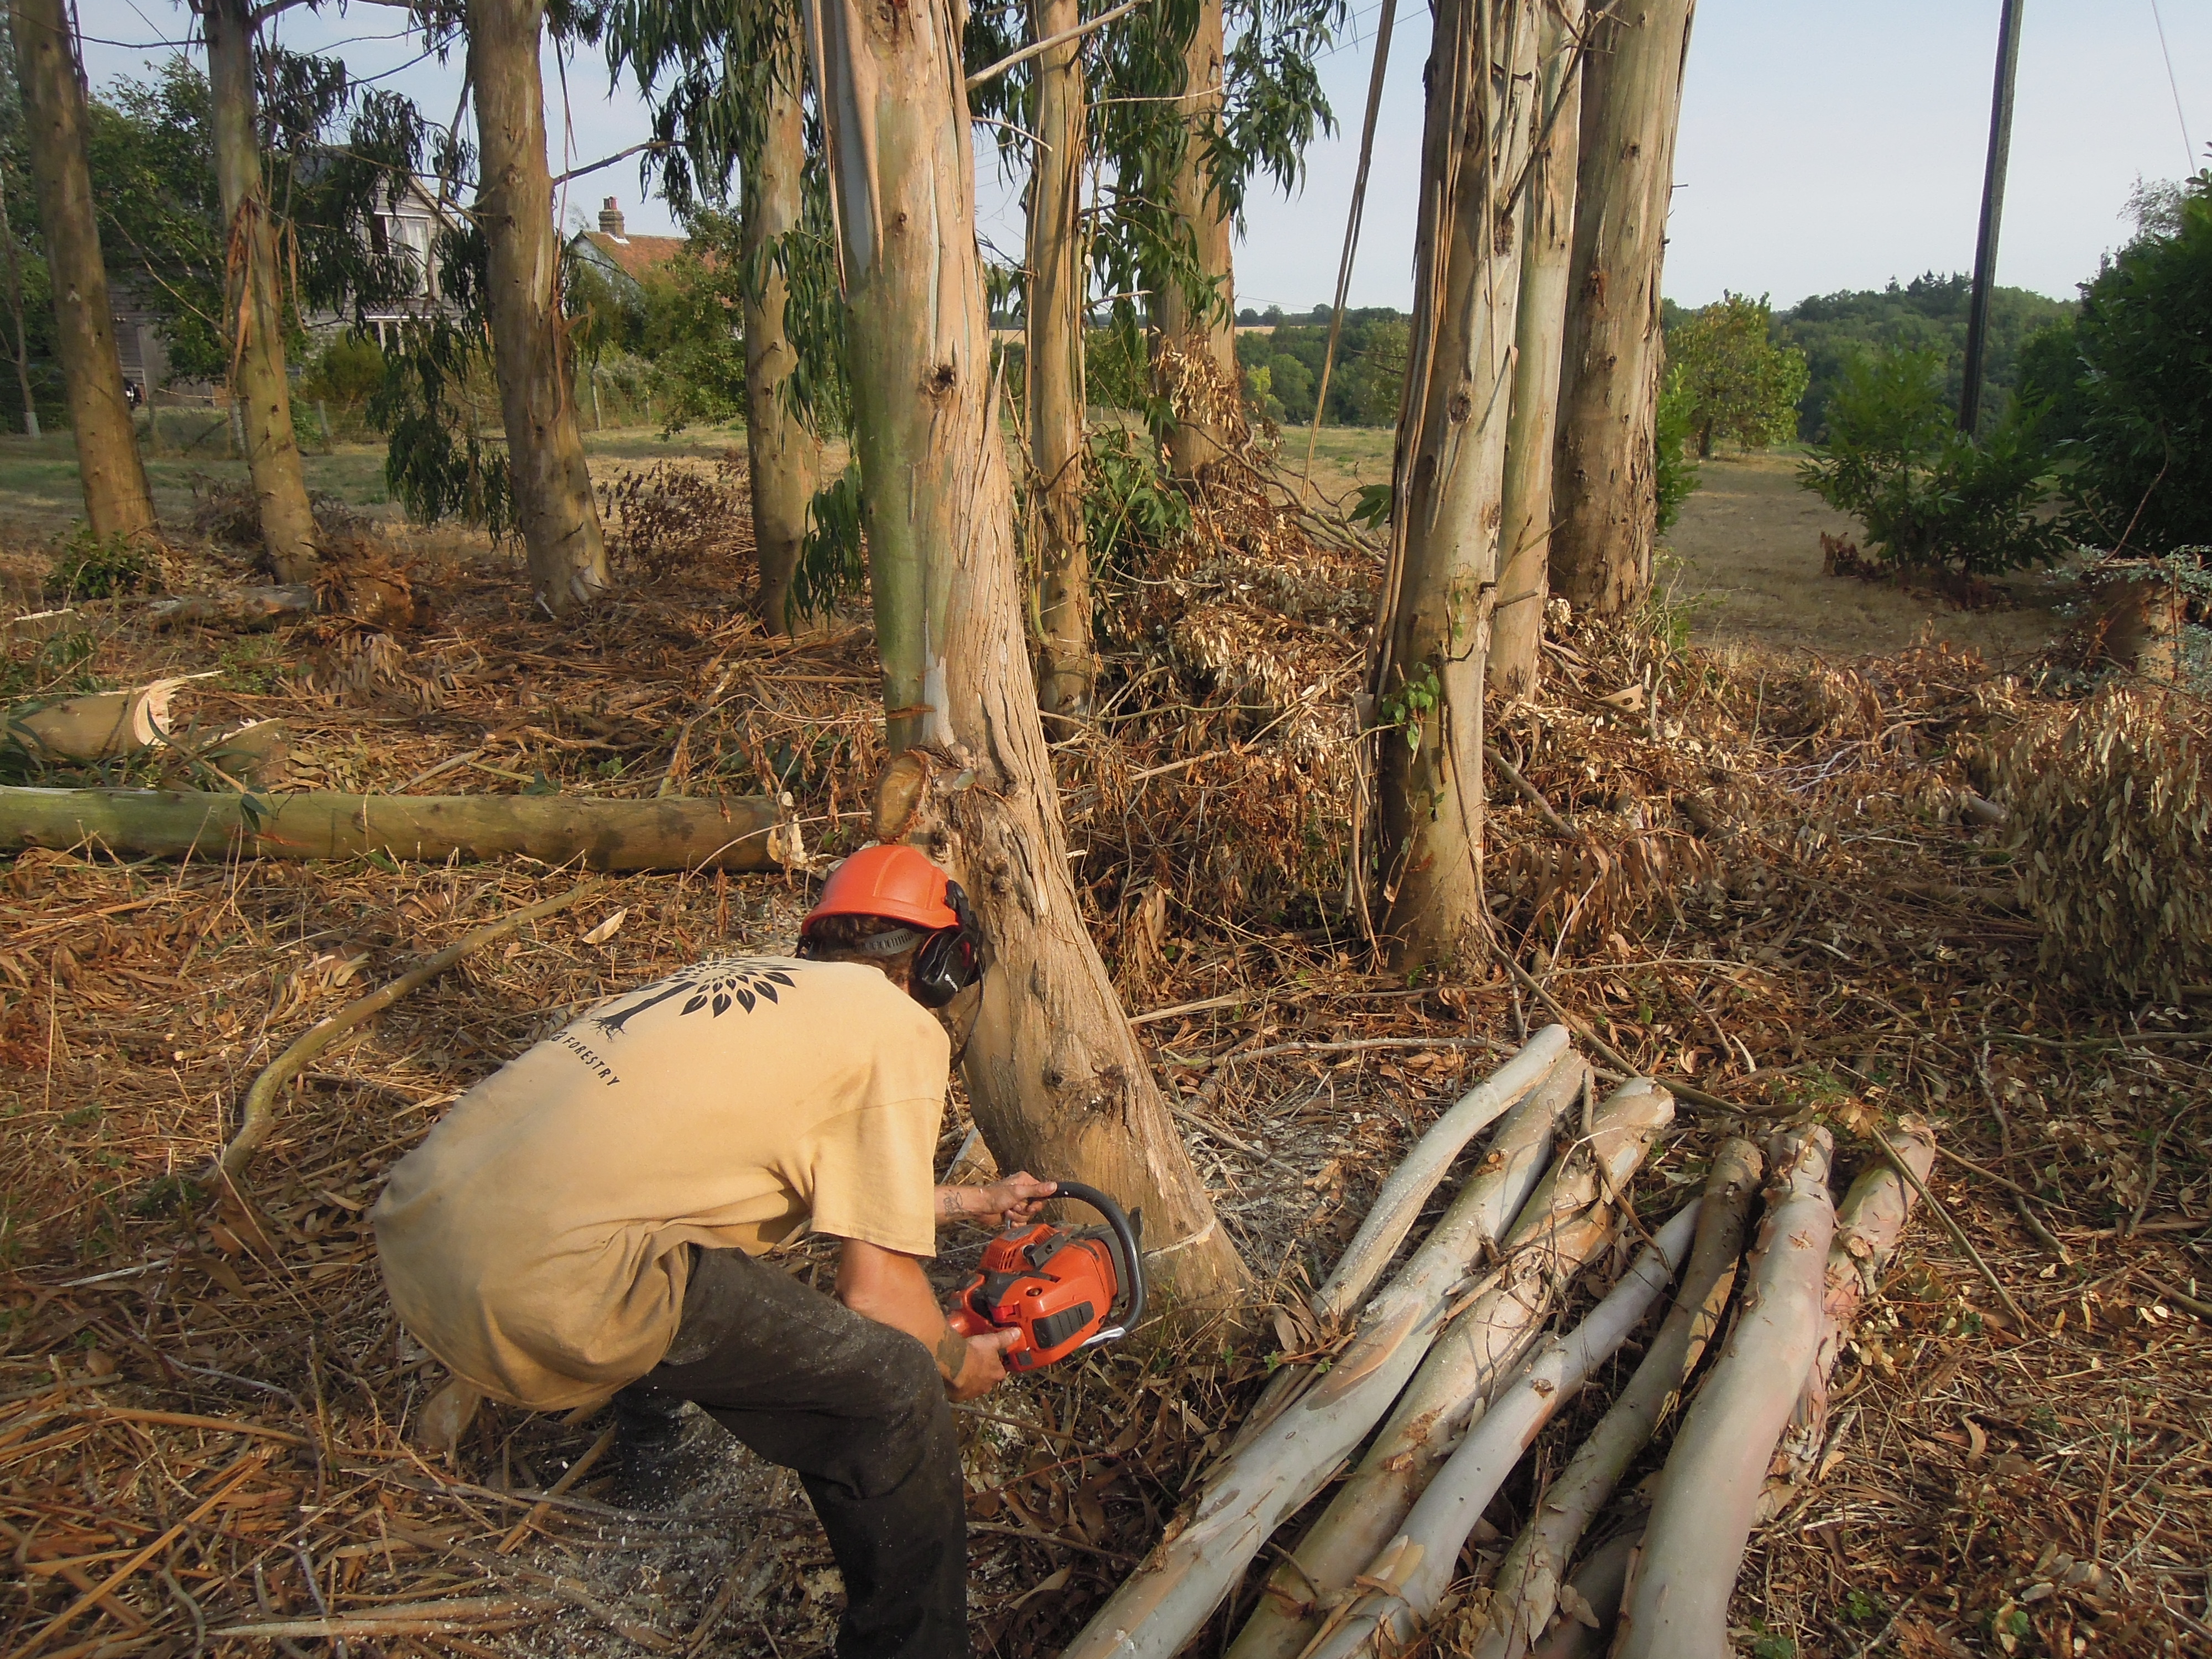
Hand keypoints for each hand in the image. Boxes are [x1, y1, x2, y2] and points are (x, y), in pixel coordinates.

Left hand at [936, 1172, 1056, 1228]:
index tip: (1029, 1205)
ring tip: (1008, 1211)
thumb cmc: (995, 1196)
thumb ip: (1037, 1190)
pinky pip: (1022, 1221)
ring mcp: (1017, 1203)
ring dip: (1017, 1216)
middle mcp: (1023, 1191)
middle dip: (1024, 1210)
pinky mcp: (1013, 1212)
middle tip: (1015, 1207)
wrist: (980, 1207)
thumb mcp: (1018, 1192)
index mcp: (1025, 1181)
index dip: (1037, 1203)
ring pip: (1028, 1215)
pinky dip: (1015, 1222)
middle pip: (1035, 1206)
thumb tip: (1054, 1185)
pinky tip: (1008, 1219)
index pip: (1042, 1193)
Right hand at [947, 1326, 1020, 1401]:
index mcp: (998, 1374)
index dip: (993, 1362)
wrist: (954, 1365)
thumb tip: (1018, 1333)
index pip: (999, 1369)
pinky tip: (953, 1376)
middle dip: (981, 1372)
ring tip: (961, 1367)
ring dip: (969, 1379)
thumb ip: (1005, 1338)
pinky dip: (958, 1386)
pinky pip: (960, 1391)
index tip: (986, 1356)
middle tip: (973, 1361)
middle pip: (987, 1379)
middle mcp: (988, 1386)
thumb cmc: (974, 1353)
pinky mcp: (959, 1397)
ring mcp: (973, 1393)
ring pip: (973, 1386)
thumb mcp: (991, 1341)